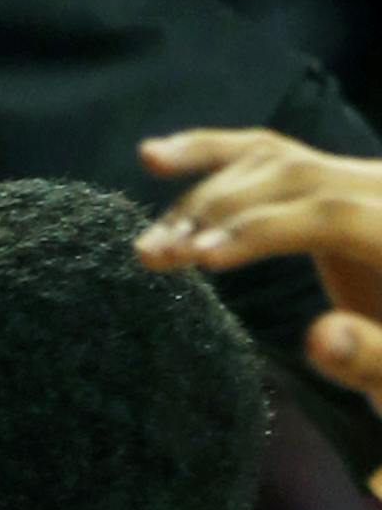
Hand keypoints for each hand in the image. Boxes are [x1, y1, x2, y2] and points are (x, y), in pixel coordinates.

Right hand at [137, 125, 381, 416]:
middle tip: (155, 255)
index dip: (263, 231)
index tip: (202, 260)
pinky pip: (264, 154)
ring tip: (150, 244)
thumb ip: (370, 356)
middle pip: (291, 179)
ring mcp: (354, 179)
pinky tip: (152, 157)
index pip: (330, 214)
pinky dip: (209, 153)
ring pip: (268, 162)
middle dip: (217, 214)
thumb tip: (319, 338)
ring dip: (201, 198)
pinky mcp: (324, 182)